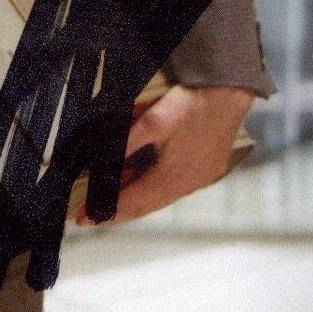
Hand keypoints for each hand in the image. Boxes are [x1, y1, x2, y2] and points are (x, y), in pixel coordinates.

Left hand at [73, 82, 252, 226]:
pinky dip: (155, 191)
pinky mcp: (206, 171)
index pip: (131, 201)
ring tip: (113, 202)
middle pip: (146, 206)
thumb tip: (103, 162)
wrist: (228, 94)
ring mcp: (199, 179)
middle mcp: (187, 183)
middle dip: (117, 212)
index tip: (84, 218)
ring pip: (161, 199)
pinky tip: (144, 184)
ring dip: (136, 201)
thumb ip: (126, 144)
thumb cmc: (192, 105)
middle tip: (93, 215)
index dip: (106, 210)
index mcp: (172, 175)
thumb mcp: (151, 122)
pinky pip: (175, 189)